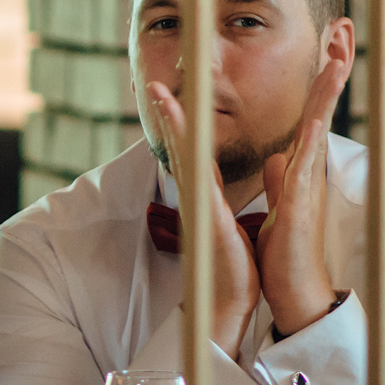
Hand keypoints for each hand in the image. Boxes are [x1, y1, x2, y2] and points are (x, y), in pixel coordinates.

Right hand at [143, 82, 259, 357]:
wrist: (229, 299)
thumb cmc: (231, 264)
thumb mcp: (226, 220)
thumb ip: (217, 197)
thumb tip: (209, 182)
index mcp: (206, 195)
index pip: (192, 151)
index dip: (181, 124)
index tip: (170, 97)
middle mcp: (197, 196)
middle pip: (181, 147)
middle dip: (168, 115)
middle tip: (153, 85)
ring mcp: (199, 206)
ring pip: (185, 158)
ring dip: (174, 127)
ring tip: (163, 99)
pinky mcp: (208, 219)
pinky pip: (200, 183)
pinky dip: (192, 159)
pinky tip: (187, 141)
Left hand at [257, 41, 350, 337]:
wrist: (292, 294)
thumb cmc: (285, 255)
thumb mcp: (277, 207)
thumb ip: (280, 181)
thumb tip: (279, 158)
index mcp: (300, 170)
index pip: (311, 114)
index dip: (319, 81)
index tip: (328, 46)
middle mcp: (308, 171)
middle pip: (323, 108)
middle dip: (333, 70)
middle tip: (344, 29)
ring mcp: (308, 185)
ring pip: (321, 124)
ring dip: (329, 89)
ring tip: (339, 52)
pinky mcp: (300, 203)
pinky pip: (306, 160)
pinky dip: (311, 134)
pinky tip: (317, 115)